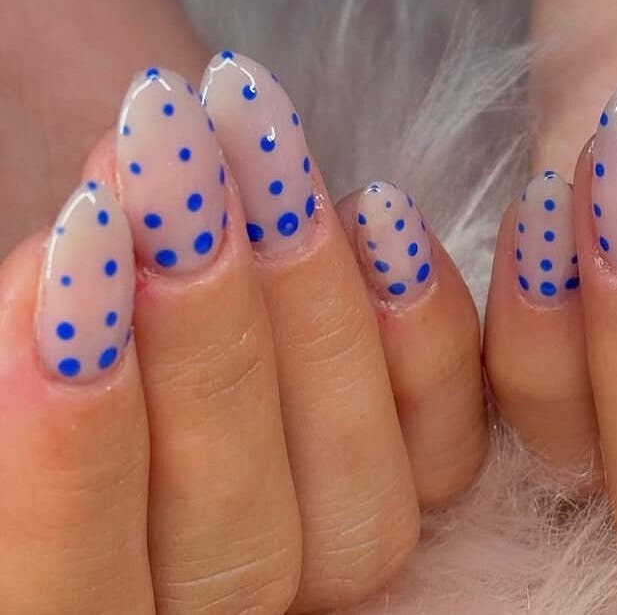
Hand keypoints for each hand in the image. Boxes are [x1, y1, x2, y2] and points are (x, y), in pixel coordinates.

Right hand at [0, 0, 486, 608]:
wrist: (154, 175)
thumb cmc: (84, 235)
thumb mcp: (44, 274)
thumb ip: (46, 309)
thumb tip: (96, 258)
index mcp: (81, 587)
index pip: (69, 594)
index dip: (68, 462)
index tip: (67, 272)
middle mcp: (217, 596)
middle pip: (237, 559)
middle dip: (208, 361)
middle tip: (180, 191)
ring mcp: (330, 540)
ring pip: (362, 513)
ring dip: (321, 327)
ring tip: (270, 166)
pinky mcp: (419, 466)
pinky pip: (451, 451)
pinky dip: (428, 337)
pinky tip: (383, 210)